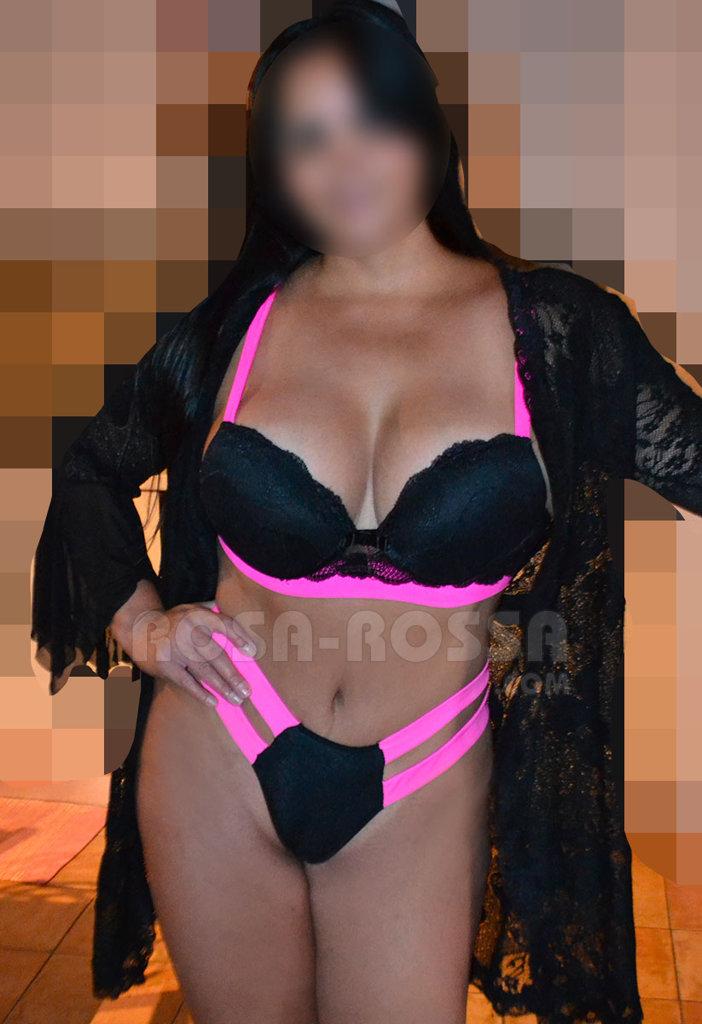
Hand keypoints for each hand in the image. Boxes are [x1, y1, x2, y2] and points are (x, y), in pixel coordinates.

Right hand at [124, 603, 256, 707]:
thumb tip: (230, 610)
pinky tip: (213, 702)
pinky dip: (200, 693)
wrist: (138, 626)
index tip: (252, 651)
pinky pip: (186, 682)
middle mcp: (189, 632)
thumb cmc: (171, 620)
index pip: (224, 624)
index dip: (239, 636)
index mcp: (198, 616)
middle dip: (233, 676)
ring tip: (236, 699)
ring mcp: (177, 650)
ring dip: (222, 687)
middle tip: (247, 691)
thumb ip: (210, 609)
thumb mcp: (190, 607)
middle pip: (217, 656)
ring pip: (204, 672)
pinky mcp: (165, 665)